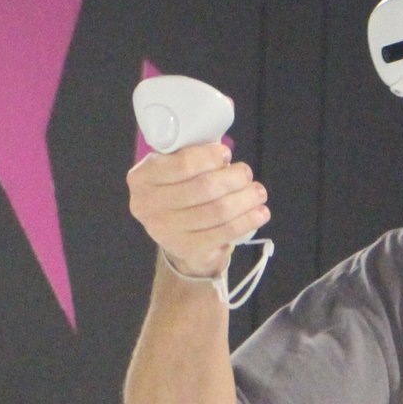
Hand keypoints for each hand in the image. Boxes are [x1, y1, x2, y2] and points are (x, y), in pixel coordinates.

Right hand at [128, 142, 269, 279]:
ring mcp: (165, 231)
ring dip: (245, 199)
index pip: (182, 164)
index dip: (210, 157)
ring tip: (258, 192)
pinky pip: (224, 233)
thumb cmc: (179, 190)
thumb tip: (224, 156)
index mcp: (142, 178)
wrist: (175, 234)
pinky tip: (260, 213)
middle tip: (247, 174)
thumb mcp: (174, 169)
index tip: (226, 154)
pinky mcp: (186, 249)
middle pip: (204, 188)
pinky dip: (247, 221)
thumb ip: (190, 157)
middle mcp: (147, 205)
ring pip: (217, 211)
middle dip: (233, 178)